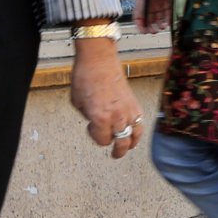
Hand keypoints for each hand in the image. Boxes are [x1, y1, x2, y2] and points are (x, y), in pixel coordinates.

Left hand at [70, 39, 144, 158]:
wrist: (99, 61)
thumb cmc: (85, 79)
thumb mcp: (78, 103)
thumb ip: (89, 118)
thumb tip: (97, 123)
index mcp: (99, 118)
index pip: (102, 140)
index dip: (95, 137)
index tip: (90, 128)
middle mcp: (117, 117)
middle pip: (123, 142)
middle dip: (119, 151)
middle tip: (116, 155)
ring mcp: (128, 110)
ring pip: (136, 134)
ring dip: (132, 142)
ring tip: (129, 146)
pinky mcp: (135, 103)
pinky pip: (140, 122)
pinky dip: (137, 129)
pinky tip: (134, 131)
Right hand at [134, 0, 171, 33]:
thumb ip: (141, 8)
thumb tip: (138, 21)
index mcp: (141, 3)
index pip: (138, 18)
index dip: (140, 26)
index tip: (144, 32)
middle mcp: (149, 5)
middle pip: (148, 20)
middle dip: (150, 27)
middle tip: (154, 31)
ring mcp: (158, 4)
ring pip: (158, 18)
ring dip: (159, 25)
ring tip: (161, 27)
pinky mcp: (167, 2)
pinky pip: (166, 13)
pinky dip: (166, 19)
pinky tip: (167, 23)